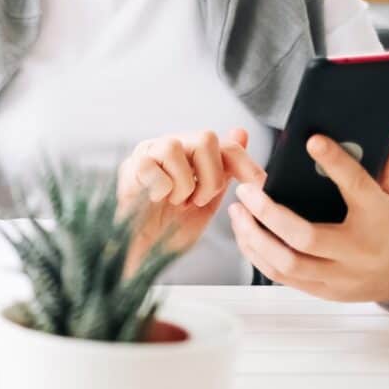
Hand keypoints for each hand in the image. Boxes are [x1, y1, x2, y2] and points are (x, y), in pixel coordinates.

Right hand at [118, 128, 266, 271]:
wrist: (143, 256)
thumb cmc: (171, 230)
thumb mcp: (206, 202)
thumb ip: (224, 172)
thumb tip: (241, 132)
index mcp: (193, 156)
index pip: (226, 145)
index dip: (245, 164)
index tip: (258, 186)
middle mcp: (171, 147)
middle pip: (205, 138)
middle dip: (211, 176)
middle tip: (199, 201)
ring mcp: (148, 153)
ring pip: (175, 146)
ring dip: (182, 183)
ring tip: (175, 202)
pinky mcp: (129, 166)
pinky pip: (151, 165)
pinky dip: (160, 188)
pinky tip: (155, 200)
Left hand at [229, 133, 388, 302]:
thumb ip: (385, 167)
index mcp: (380, 219)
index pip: (357, 188)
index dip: (336, 163)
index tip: (312, 141)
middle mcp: (358, 251)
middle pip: (306, 238)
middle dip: (269, 213)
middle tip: (246, 190)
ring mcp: (340, 276)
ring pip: (288, 263)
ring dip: (254, 237)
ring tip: (237, 211)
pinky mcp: (325, 291)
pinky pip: (283, 277)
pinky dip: (258, 255)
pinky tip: (245, 234)